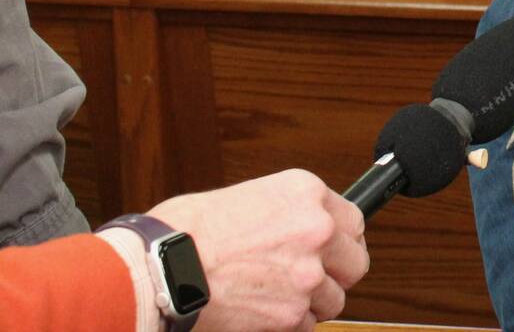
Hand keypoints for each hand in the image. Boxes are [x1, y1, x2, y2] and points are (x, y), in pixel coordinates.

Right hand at [148, 169, 368, 331]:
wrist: (159, 269)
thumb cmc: (185, 231)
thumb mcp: (247, 198)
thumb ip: (287, 213)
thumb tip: (304, 228)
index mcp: (306, 194)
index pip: (355, 221)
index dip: (342, 240)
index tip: (334, 250)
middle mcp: (316, 230)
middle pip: (355, 264)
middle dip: (335, 274)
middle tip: (309, 279)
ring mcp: (308, 274)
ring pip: (333, 300)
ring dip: (310, 303)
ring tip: (274, 296)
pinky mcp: (292, 314)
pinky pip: (307, 326)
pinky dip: (288, 324)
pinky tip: (261, 311)